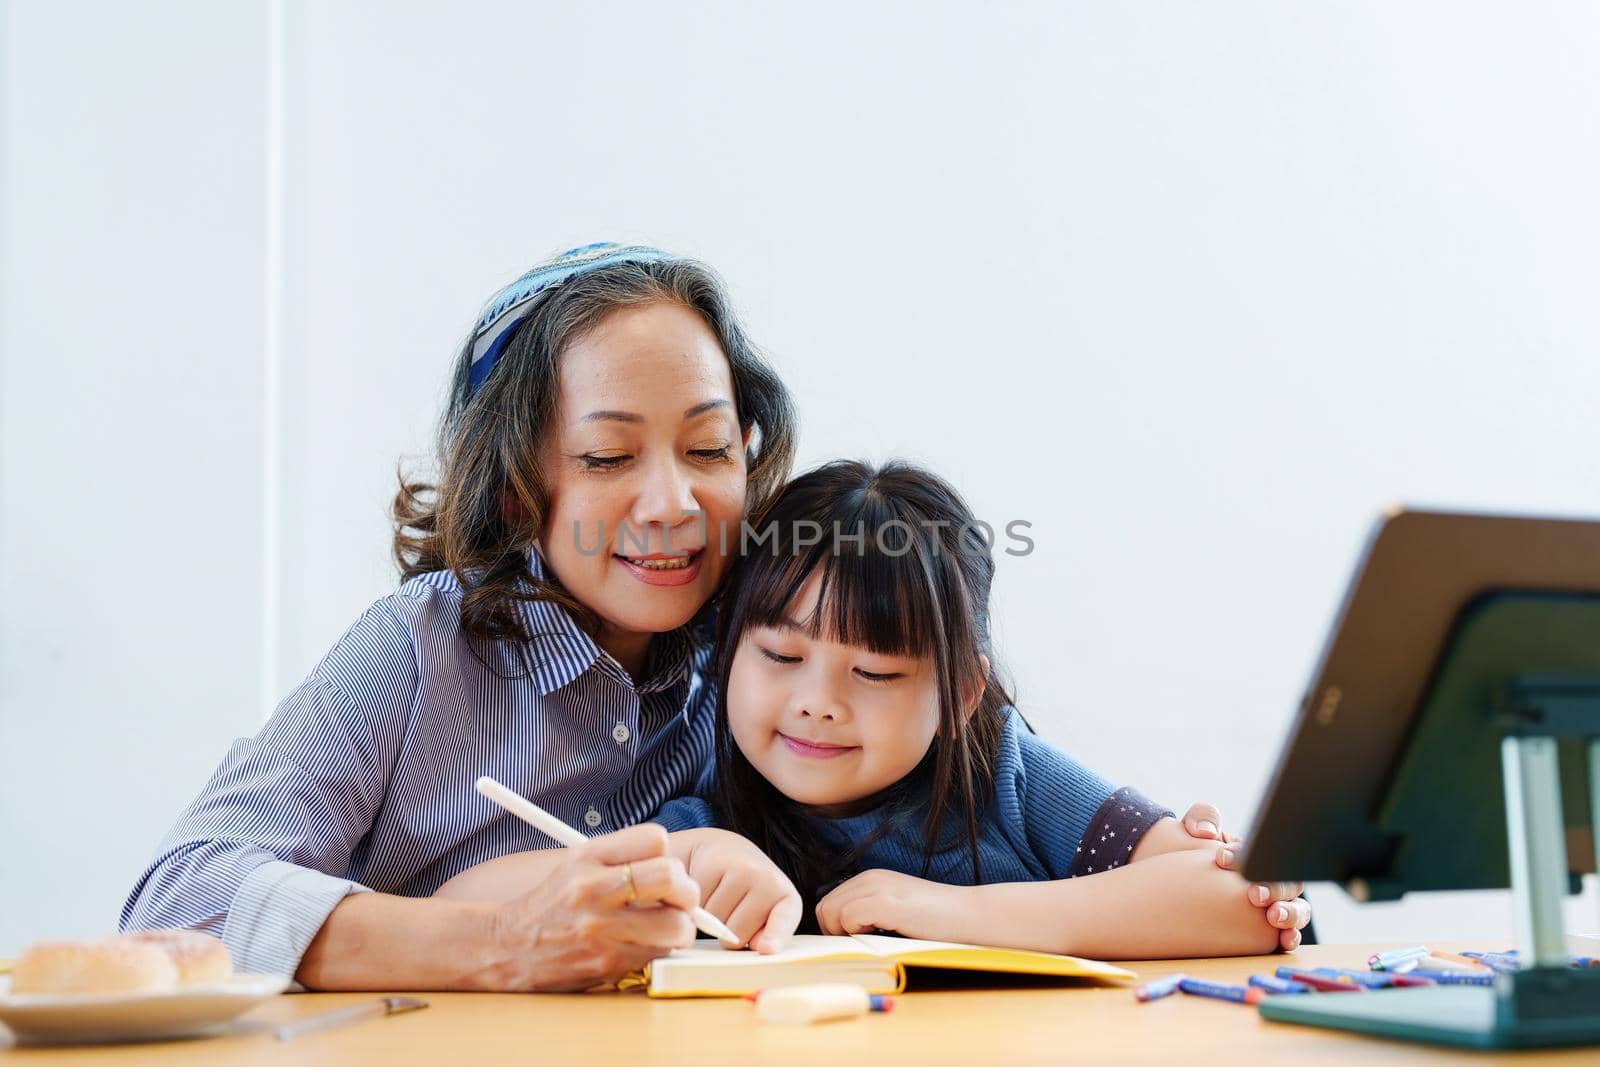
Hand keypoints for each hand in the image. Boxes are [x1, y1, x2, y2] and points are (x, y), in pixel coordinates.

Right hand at [482, 823, 700, 990]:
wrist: (506, 946)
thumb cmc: (553, 903)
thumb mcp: (577, 863)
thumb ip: (623, 857)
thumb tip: (675, 866)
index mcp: (587, 856)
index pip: (654, 838)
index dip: (668, 854)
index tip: (664, 869)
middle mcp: (593, 888)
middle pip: (671, 877)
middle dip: (687, 890)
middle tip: (680, 899)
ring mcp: (600, 928)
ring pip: (676, 924)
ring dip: (680, 927)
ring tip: (665, 926)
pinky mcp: (606, 962)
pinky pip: (658, 954)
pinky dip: (659, 951)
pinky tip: (642, 945)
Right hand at [678, 829, 801, 953]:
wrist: (722, 851)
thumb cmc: (744, 893)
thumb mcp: (761, 917)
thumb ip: (762, 936)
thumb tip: (760, 947)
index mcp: (787, 900)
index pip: (784, 919)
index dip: (775, 935)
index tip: (766, 948)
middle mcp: (770, 880)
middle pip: (736, 934)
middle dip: (728, 932)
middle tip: (731, 911)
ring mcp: (743, 868)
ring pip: (714, 921)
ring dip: (710, 917)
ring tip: (719, 897)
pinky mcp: (715, 862)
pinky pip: (697, 902)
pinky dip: (696, 902)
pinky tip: (706, 888)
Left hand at [815, 869, 965, 940]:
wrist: (971, 915)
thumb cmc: (937, 922)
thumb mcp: (895, 911)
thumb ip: (869, 914)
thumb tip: (838, 935)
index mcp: (870, 879)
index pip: (828, 904)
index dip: (835, 928)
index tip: (857, 942)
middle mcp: (870, 878)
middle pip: (824, 909)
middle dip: (836, 932)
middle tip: (864, 944)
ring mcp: (878, 887)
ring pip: (831, 912)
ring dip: (846, 933)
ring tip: (875, 939)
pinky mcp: (886, 902)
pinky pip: (848, 917)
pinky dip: (856, 932)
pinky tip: (882, 935)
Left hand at [1177, 801, 1309, 950]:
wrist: (1172, 889)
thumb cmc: (1184, 855)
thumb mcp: (1191, 829)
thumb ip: (1202, 817)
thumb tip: (1207, 830)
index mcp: (1255, 854)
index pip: (1261, 851)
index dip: (1244, 855)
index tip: (1221, 859)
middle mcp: (1269, 880)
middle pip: (1288, 882)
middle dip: (1274, 888)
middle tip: (1254, 895)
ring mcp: (1272, 907)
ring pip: (1297, 908)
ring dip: (1291, 913)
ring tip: (1274, 917)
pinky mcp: (1267, 932)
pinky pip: (1289, 935)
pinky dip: (1291, 937)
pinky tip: (1285, 940)